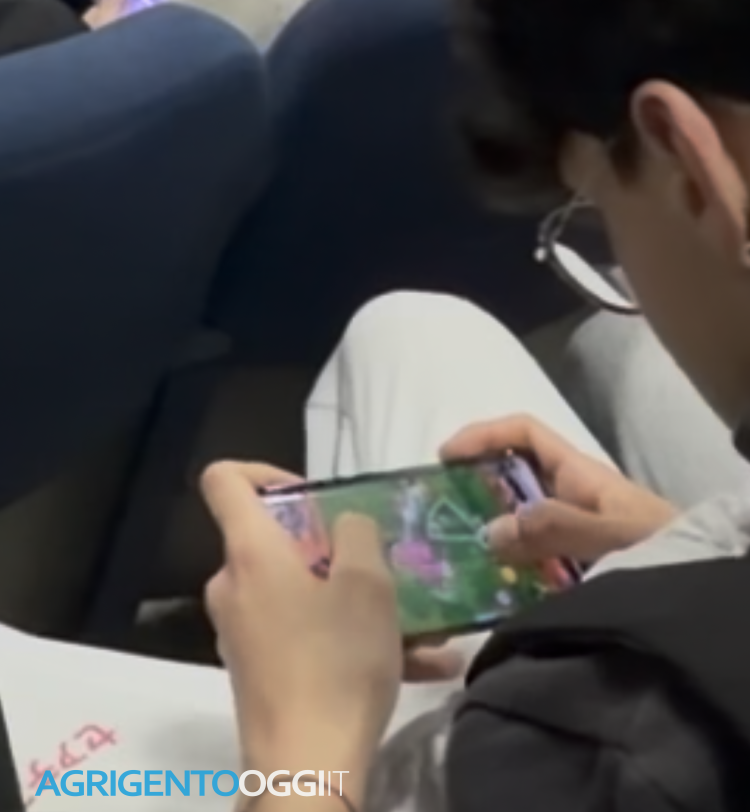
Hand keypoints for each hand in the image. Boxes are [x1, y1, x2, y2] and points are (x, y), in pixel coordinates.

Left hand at [201, 461, 401, 801]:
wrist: (308, 769)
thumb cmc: (336, 661)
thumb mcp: (366, 584)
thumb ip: (357, 533)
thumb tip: (346, 524)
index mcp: (251, 553)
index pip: (225, 480)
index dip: (264, 471)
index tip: (311, 495)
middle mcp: (235, 586)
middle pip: (275, 541)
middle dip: (333, 547)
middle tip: (382, 564)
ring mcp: (244, 632)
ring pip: (303, 594)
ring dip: (358, 601)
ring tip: (423, 623)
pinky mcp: (260, 670)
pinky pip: (307, 635)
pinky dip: (351, 639)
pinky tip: (420, 663)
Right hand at [441, 415, 677, 563]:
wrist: (696, 586)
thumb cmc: (659, 550)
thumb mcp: (611, 535)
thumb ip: (557, 527)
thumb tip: (492, 530)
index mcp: (576, 473)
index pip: (525, 433)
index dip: (484, 434)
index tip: (446, 456)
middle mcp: (566, 494)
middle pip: (510, 473)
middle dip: (472, 483)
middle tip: (438, 510)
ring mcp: (567, 528)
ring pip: (514, 516)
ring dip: (483, 526)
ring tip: (450, 549)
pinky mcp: (568, 560)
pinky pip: (525, 552)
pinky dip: (502, 561)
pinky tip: (484, 582)